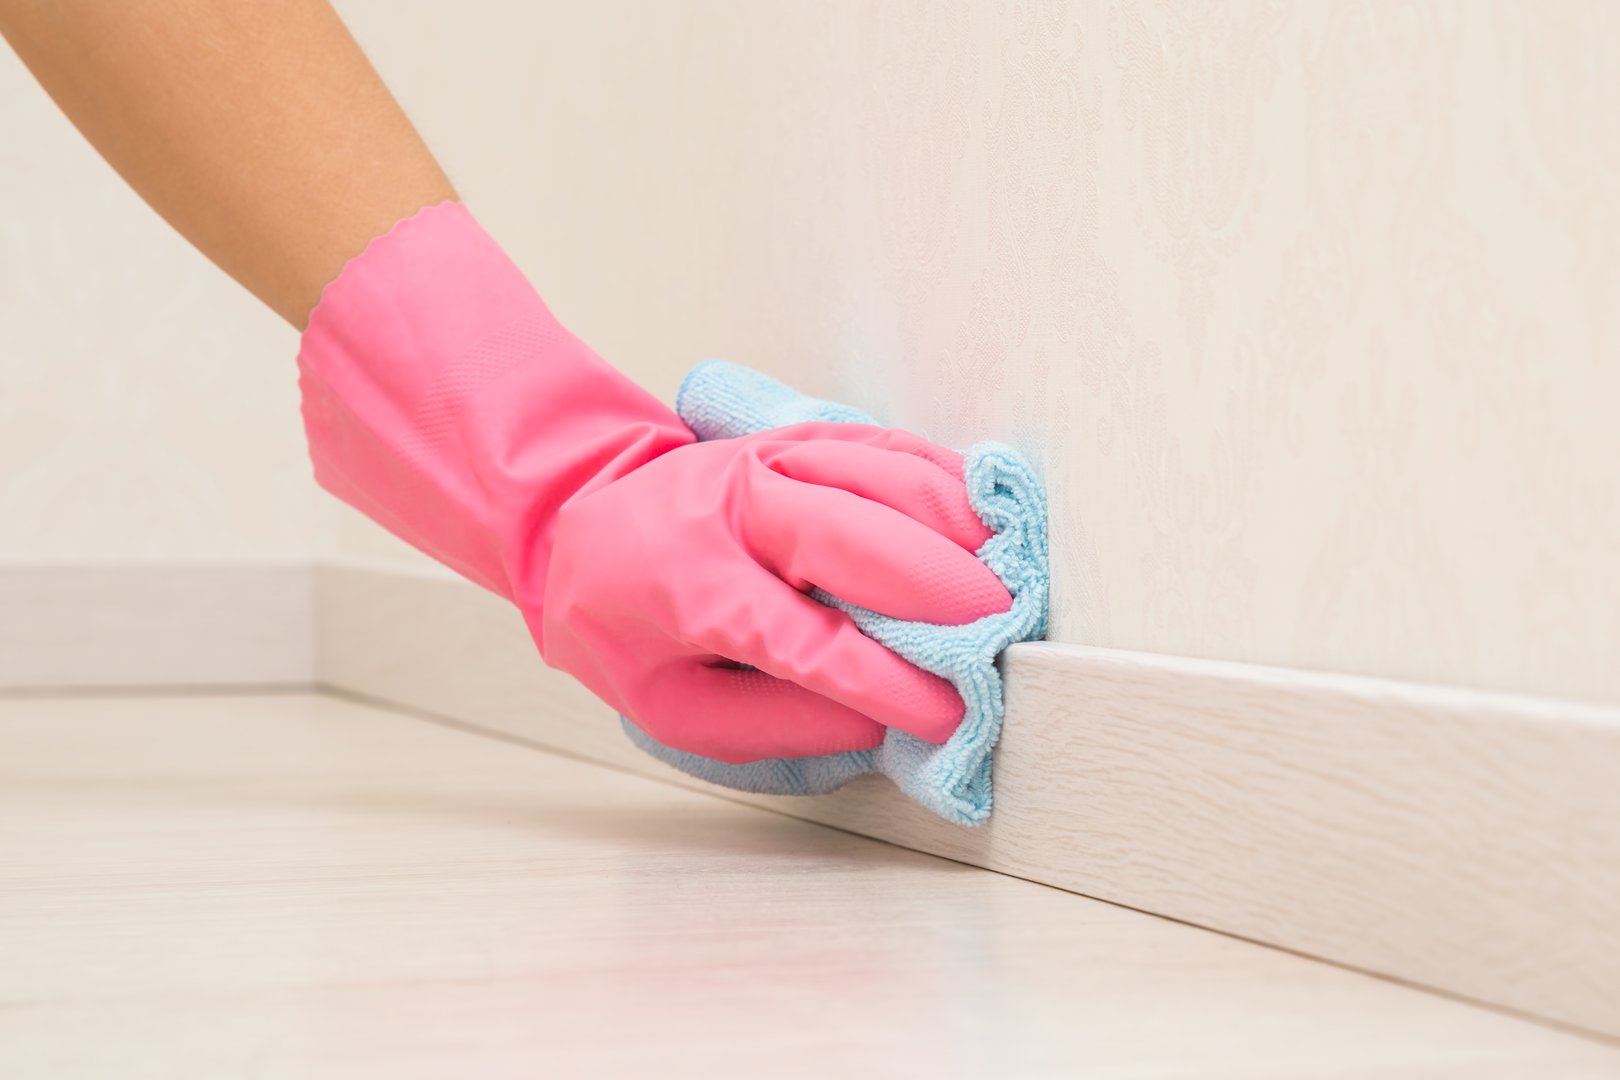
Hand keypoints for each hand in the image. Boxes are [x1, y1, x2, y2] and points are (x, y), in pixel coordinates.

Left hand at [539, 421, 1013, 763]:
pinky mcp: (805, 435)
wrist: (578, 514)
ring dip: (958, 527)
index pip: (804, 640)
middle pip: (855, 537)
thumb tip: (882, 726)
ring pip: (883, 477)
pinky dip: (947, 480)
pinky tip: (990, 518)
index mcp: (692, 584)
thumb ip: (774, 724)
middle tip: (1005, 635)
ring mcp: (774, 458)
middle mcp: (736, 507)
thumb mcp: (670, 705)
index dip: (884, 681)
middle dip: (940, 589)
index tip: (949, 715)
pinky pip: (889, 447)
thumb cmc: (626, 624)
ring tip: (1016, 579)